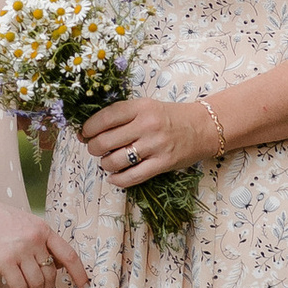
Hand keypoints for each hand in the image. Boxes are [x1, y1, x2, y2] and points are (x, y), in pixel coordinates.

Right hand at [0, 189, 90, 287]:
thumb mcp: (22, 221)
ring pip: (37, 283)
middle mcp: (35, 239)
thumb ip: (38, 239)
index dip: (80, 273)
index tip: (85, 287)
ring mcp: (20, 250)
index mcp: (42, 228)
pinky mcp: (4, 260)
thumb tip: (53, 262)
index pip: (69, 254)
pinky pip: (19, 287)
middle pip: (51, 273)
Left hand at [76, 92, 221, 188]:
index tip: (84, 133)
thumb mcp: (146, 107)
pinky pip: (132, 177)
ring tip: (107, 162)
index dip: (89, 127)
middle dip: (93, 148)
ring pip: (115, 160)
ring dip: (104, 164)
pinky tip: (114, 178)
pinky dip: (117, 180)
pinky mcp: (162, 164)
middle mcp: (147, 125)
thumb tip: (90, 131)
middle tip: (94, 149)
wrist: (202, 127)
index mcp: (141, 107)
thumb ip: (122, 116)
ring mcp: (155, 146)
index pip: (105, 117)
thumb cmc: (169, 117)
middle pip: (105, 141)